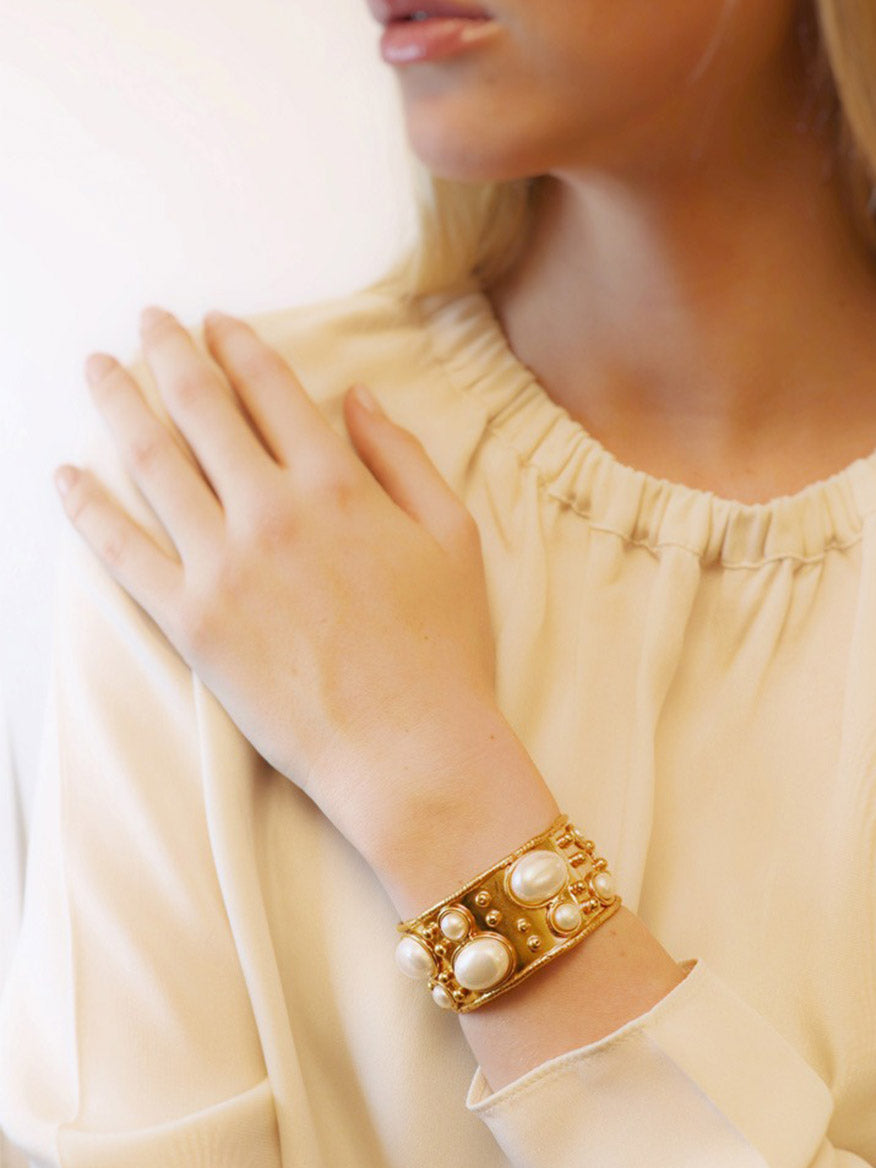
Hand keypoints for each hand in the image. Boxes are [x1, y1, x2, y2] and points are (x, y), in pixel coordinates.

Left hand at [55, 306, 504, 864]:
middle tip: (148, 321)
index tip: (216, 322)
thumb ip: (403, 458)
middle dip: (169, 351)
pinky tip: (65, 476)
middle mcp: (271, 511)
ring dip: (118, 404)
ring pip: (152, 463)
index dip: (240, 345)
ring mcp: (222, 566)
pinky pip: (122, 554)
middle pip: (202, 408)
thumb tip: (358, 398)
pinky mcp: (191, 622)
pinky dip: (88, 509)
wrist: (411, 750)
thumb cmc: (444, 649)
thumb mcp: (453, 537)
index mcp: (337, 484)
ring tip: (97, 367)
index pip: (272, 389)